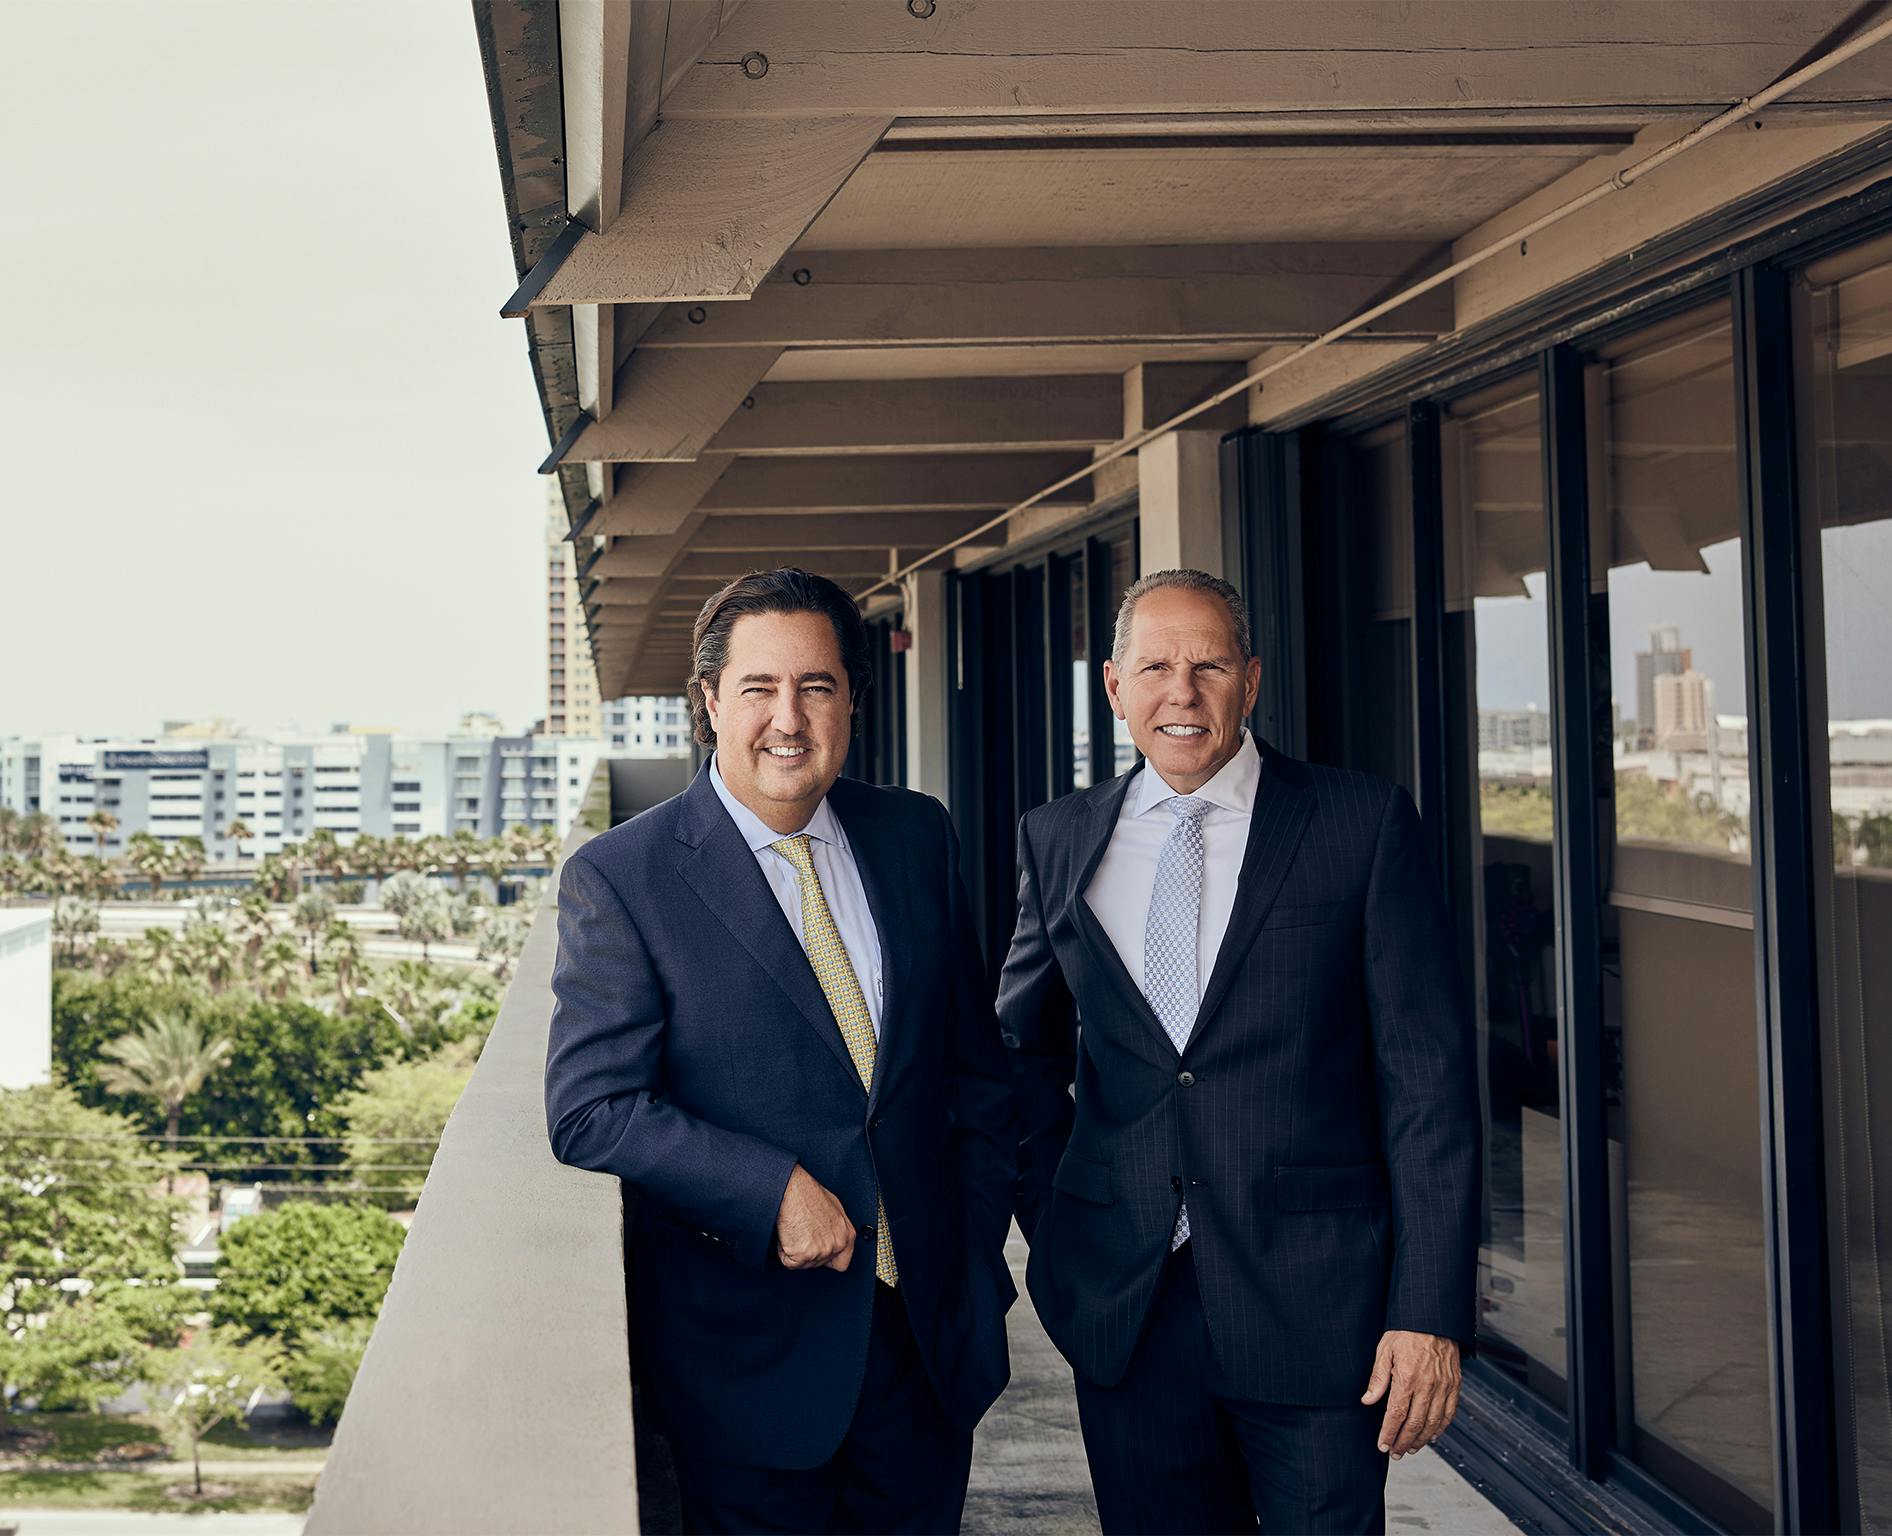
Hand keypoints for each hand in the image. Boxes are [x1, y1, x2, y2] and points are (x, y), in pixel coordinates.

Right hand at [774, 1164, 855, 1272]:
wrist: (792, 1189)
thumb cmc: (809, 1193)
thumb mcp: (834, 1208)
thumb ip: (837, 1229)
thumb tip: (832, 1237)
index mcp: (847, 1235)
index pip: (842, 1264)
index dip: (828, 1260)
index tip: (819, 1252)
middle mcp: (836, 1245)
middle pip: (819, 1264)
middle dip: (808, 1252)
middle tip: (802, 1233)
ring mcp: (820, 1251)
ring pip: (803, 1264)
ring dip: (795, 1250)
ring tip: (795, 1230)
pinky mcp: (802, 1255)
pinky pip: (788, 1261)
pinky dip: (783, 1250)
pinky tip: (787, 1234)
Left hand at [1361, 1330, 1459, 1458]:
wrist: (1433, 1318)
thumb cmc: (1406, 1331)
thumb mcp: (1384, 1350)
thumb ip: (1377, 1378)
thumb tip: (1367, 1400)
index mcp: (1408, 1377)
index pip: (1397, 1414)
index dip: (1389, 1433)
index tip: (1383, 1445)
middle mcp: (1428, 1385)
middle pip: (1415, 1423)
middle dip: (1403, 1441)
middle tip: (1395, 1452)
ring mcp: (1444, 1386)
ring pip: (1433, 1423)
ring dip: (1421, 1440)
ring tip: (1410, 1448)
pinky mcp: (1454, 1385)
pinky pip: (1449, 1413)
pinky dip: (1440, 1428)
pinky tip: (1431, 1436)